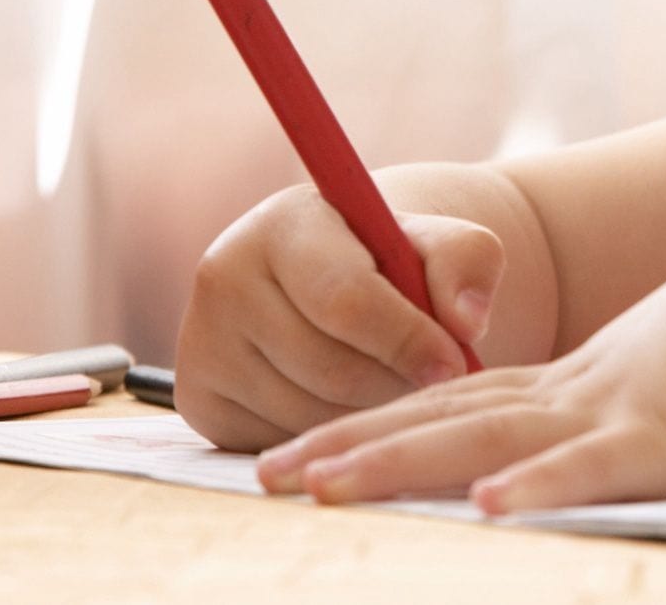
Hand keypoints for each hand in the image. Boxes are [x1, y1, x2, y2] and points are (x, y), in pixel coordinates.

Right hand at [175, 184, 504, 451]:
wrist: (341, 283)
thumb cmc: (400, 262)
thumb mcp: (445, 246)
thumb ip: (468, 264)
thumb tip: (465, 321)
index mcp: (283, 222)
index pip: (346, 299)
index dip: (408, 340)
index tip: (455, 363)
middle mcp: (224, 275)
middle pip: (329, 368)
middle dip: (395, 384)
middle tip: (429, 383)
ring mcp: (200, 341)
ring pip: (306, 415)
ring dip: (368, 416)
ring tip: (392, 385)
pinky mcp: (197, 399)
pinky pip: (280, 442)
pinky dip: (327, 436)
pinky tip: (349, 403)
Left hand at [255, 198, 665, 511]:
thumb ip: (622, 408)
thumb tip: (590, 442)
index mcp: (576, 380)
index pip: (453, 407)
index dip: (374, 428)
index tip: (308, 450)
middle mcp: (576, 390)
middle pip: (442, 420)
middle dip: (350, 447)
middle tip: (265, 473)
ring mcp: (615, 407)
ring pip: (486, 438)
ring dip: (399, 463)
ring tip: (320, 485)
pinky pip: (595, 464)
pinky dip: (540, 486)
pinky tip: (485, 507)